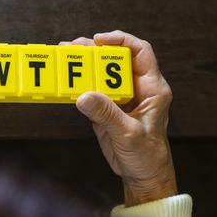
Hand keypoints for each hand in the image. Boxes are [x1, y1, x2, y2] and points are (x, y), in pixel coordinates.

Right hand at [62, 31, 176, 206]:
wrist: (142, 176)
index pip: (140, 52)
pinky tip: (65, 79)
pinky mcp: (106, 107)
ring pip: (101, 71)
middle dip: (94, 49)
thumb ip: (107, 114)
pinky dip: (77, 82)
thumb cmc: (147, 156)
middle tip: (72, 48)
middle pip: (115, 58)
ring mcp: (119, 97)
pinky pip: (91, 88)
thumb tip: (84, 95)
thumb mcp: (129, 135)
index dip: (121, 40)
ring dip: (83, 63)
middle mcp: (136, 88)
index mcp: (152, 88)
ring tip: (64, 57)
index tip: (99, 40)